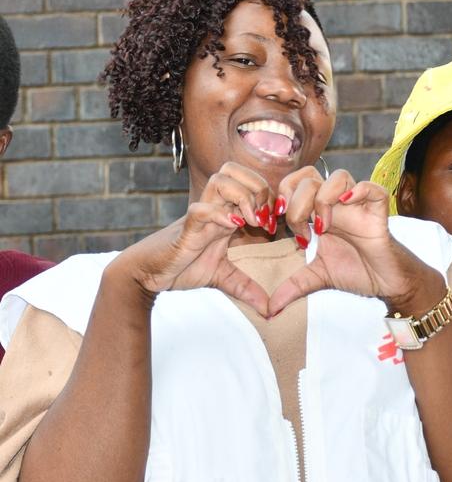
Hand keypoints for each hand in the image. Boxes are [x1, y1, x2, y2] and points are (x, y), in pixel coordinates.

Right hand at [116, 162, 270, 315]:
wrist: (147, 275)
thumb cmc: (182, 268)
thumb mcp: (223, 278)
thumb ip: (246, 288)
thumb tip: (270, 310)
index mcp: (225, 212)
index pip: (250, 182)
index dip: (268, 195)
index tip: (275, 222)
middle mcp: (214, 208)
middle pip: (235, 170)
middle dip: (258, 188)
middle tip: (265, 216)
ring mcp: (200, 215)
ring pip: (220, 180)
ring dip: (242, 196)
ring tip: (251, 222)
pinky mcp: (186, 228)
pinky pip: (201, 210)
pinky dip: (219, 214)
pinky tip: (232, 227)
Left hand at [270, 171, 443, 315]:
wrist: (386, 283)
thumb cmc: (357, 272)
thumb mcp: (317, 278)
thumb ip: (292, 286)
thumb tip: (269, 310)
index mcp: (320, 212)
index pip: (296, 182)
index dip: (283, 195)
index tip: (280, 224)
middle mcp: (337, 204)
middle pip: (310, 176)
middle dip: (298, 202)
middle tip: (302, 230)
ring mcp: (358, 206)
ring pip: (338, 176)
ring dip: (323, 198)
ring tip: (324, 226)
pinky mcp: (378, 213)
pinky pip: (374, 188)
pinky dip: (360, 191)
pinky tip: (347, 208)